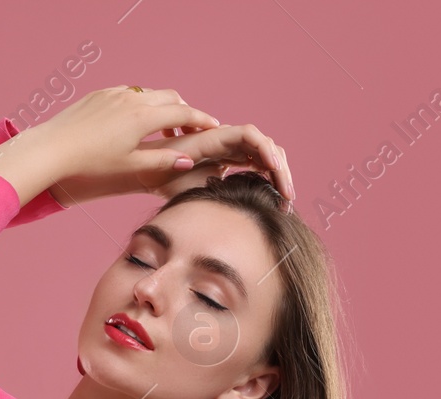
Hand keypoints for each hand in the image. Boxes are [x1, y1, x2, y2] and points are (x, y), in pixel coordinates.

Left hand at [0, 86, 218, 207]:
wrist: (53, 149)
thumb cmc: (91, 163)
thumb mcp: (131, 166)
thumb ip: (162, 160)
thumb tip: (188, 161)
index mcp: (143, 117)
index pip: (183, 113)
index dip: (201, 120)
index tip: (214, 126)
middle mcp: (132, 99)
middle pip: (170, 97)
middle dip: (184, 110)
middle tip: (188, 129)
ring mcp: (115, 93)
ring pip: (149, 93)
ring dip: (162, 106)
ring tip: (162, 127)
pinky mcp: (100, 94)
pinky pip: (129, 94)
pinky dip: (140, 104)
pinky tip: (134, 122)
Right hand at [140, 122, 294, 206]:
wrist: (150, 174)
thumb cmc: (173, 188)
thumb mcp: (209, 199)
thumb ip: (229, 202)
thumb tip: (252, 222)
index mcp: (231, 160)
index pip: (264, 166)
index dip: (278, 183)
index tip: (285, 206)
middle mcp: (233, 147)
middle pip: (269, 155)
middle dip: (283, 176)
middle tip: (289, 200)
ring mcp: (227, 139)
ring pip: (265, 144)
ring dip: (279, 164)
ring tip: (285, 188)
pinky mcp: (220, 133)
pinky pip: (250, 135)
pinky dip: (264, 149)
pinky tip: (272, 168)